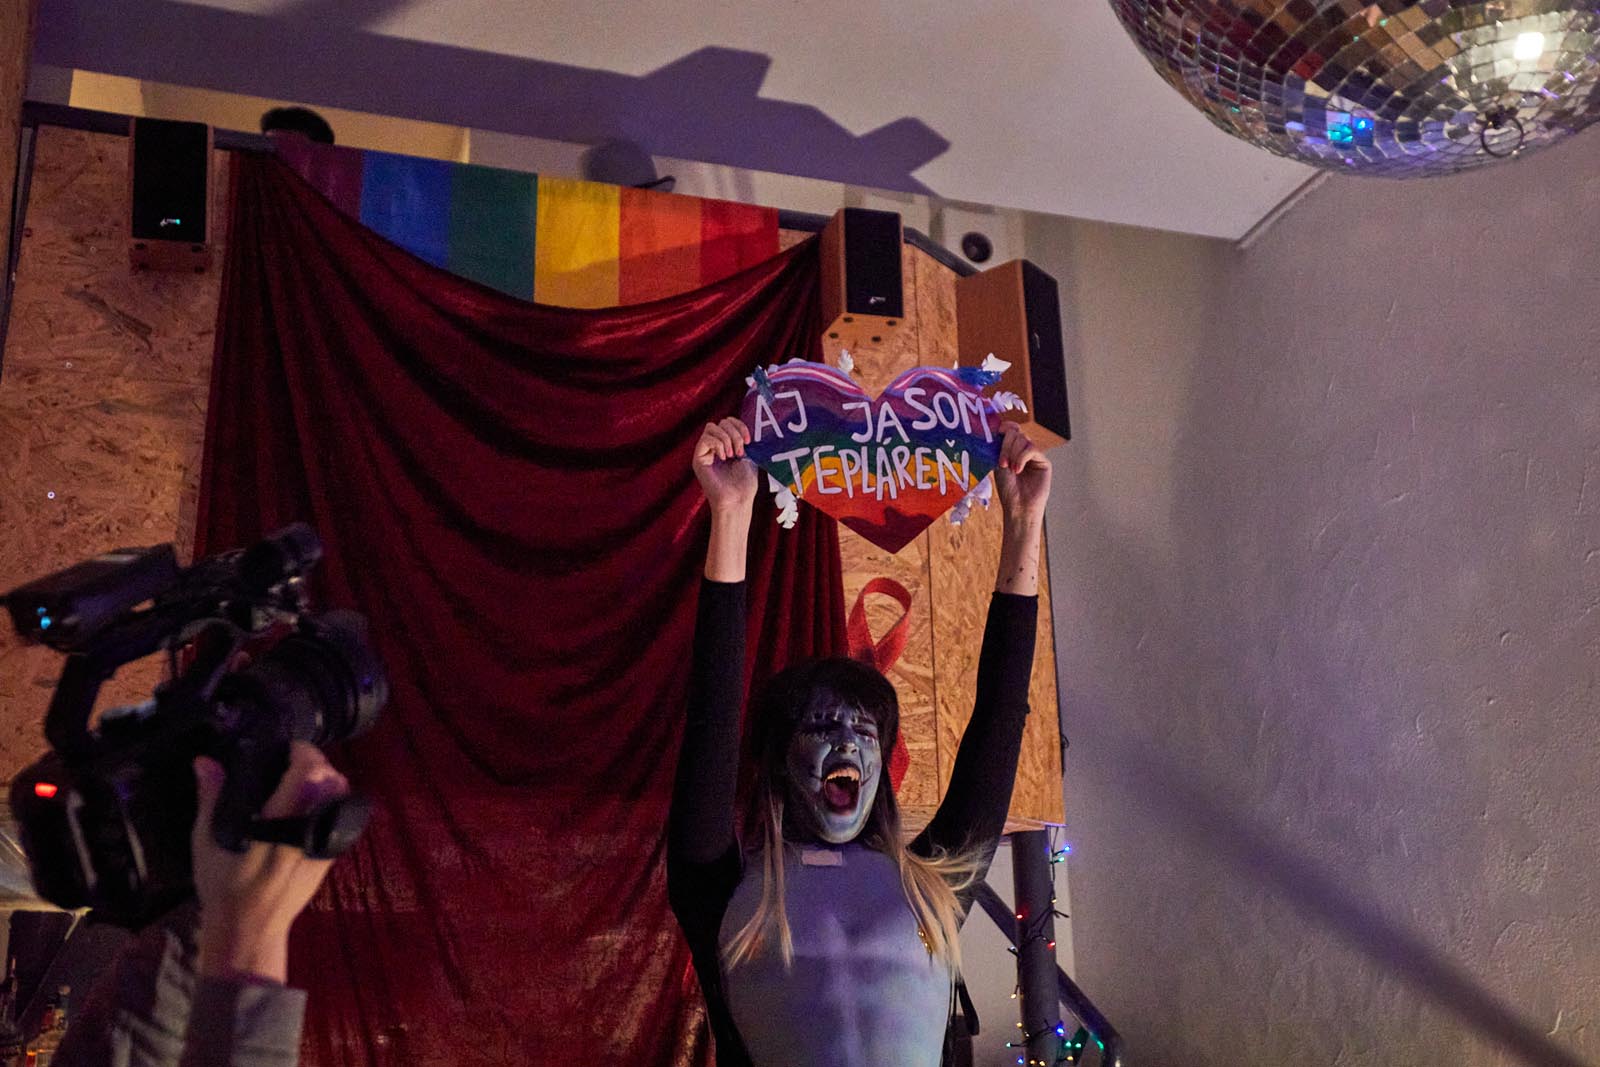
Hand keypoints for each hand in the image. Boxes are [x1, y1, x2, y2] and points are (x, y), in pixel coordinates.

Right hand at [192, 741, 349, 982]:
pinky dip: (330, 803)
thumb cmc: (223, 886)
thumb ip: (211, 799)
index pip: (307, 775)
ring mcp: (323, 845)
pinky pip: (339, 817)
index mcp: (275, 825)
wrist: (249, 929)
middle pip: (332, 782)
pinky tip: (310, 804)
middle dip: (318, 764)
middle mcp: (306, 831)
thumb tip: (205, 761)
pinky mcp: (331, 857)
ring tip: (304, 780)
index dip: (304, 753)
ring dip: (327, 781)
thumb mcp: (207, 843)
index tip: (288, 749)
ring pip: (340, 798)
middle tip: (294, 762)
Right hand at [692, 417, 757, 517]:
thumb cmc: (745, 485)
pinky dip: (718, 445)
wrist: (738, 501)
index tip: (749, 440)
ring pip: (711, 428)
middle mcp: (714, 447)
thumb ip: (745, 441)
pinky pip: (705, 439)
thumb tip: (747, 425)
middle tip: (740, 451)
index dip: (739, 426)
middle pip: (720, 423)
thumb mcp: (749, 457)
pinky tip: (724, 457)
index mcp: (726, 445)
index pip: (728, 422)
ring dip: (727, 439)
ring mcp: (705, 452)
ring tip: (733, 455)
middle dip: (734, 433)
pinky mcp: (698, 459)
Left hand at [993, 421, 1051, 528]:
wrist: (1018, 506)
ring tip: (1010, 469)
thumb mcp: (999, 465)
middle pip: (1016, 433)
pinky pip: (1032, 448)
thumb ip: (1000, 447)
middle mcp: (1022, 451)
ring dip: (1013, 453)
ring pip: (1023, 439)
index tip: (998, 431)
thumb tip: (1000, 428)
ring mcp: (1034, 456)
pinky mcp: (1043, 461)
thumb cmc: (1007, 489)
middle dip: (1006, 445)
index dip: (1005, 426)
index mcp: (1011, 450)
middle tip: (1003, 463)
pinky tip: (1018, 470)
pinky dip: (1022, 457)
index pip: (1010, 430)